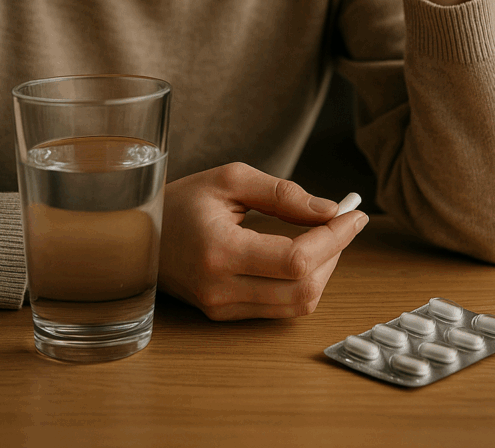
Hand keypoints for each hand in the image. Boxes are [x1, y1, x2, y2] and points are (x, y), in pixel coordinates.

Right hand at [157, 162, 368, 320]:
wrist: (140, 235)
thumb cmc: (183, 200)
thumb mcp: (231, 179)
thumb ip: (282, 194)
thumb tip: (328, 209)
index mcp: (220, 250)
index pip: (296, 258)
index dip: (334, 238)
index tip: (354, 214)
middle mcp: (221, 288)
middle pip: (304, 288)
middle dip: (335, 253)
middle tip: (344, 221)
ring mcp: (222, 307)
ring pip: (298, 304)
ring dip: (323, 271)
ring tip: (326, 236)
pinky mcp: (225, 315)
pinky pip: (280, 308)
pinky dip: (303, 282)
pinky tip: (305, 254)